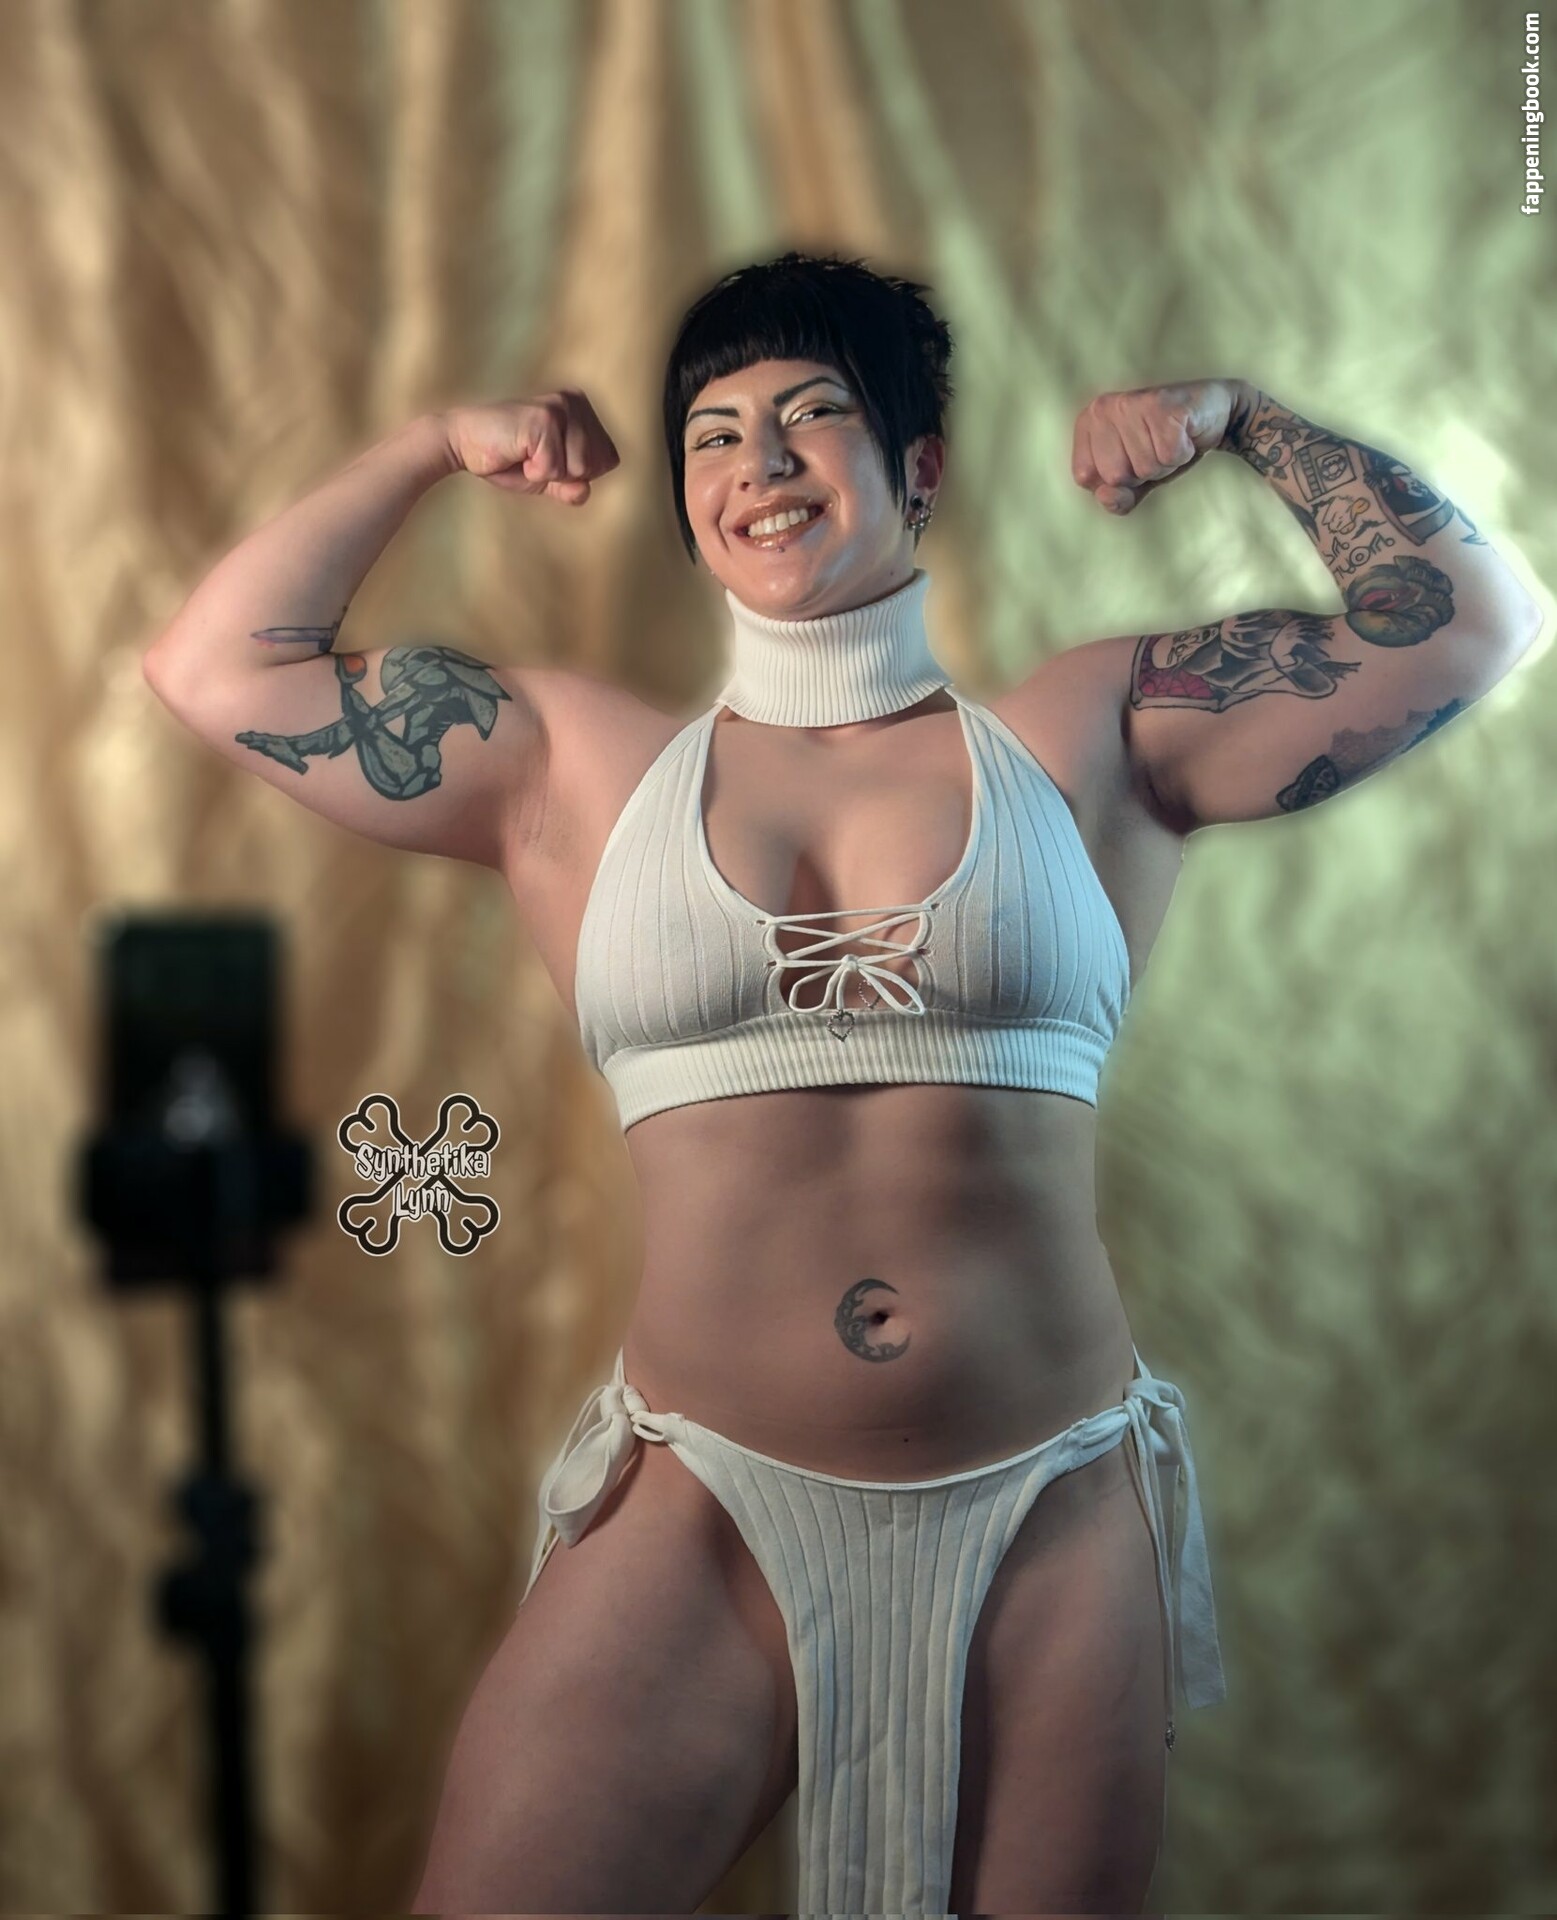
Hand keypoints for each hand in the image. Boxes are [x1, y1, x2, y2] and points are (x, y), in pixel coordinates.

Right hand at [441, 390, 620, 504]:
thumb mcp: (549, 477)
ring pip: (578, 469)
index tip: (547, 458)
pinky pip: (553, 470)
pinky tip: (516, 453)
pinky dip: (532, 473)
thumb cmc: (508, 458)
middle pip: (595, 467)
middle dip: (563, 474)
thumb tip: (584, 491)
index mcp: (582, 409)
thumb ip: (572, 487)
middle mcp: (574, 402)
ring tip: (525, 454)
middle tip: (533, 457)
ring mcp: (559, 408)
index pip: (608, 460)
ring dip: (547, 473)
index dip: (577, 474)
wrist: (464, 443)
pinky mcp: (542, 420)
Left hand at [1071, 379, 1244, 514]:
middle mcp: (1103, 409)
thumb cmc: (1165, 446)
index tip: (1132, 458)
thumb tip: (1104, 496)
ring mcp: (1131, 404)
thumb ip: (1117, 498)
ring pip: (1144, 467)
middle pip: (1115, 476)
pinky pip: (1168, 456)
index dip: (1116, 481)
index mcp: (1088, 423)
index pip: (1085, 477)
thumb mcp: (1136, 480)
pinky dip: (1182, 454)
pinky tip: (1184, 435)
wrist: (1213, 412)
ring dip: (1164, 463)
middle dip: (1141, 473)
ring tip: (1169, 442)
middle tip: (1155, 450)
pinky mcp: (1161, 406)